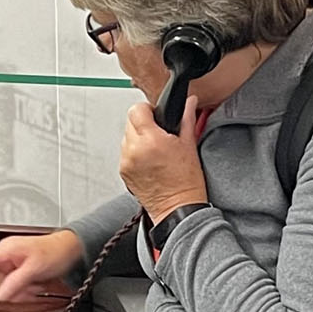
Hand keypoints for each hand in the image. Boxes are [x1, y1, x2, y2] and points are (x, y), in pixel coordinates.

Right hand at [0, 230, 82, 306]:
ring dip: (20, 291)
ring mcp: (10, 263)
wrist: (71, 248)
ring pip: (5, 286)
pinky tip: (35, 285)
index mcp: (3, 252)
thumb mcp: (34, 269)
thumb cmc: (54, 252)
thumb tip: (0, 294)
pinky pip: (13, 285)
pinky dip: (24, 289)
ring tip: (35, 284)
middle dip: (11, 291)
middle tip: (29, 288)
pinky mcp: (17, 268)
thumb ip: (15, 282)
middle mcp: (4, 256)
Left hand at [120, 95, 207, 223]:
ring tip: (155, 149)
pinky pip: (125, 152)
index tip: (156, 115)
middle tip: (159, 134)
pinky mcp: (123, 172)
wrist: (178, 209)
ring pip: (126, 137)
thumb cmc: (186, 183)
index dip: (147, 109)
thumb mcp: (189, 145)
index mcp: (151, 140)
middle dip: (143, 123)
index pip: (137, 110)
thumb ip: (187, 118)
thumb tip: (189, 102)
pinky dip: (134, 152)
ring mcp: (126, 162)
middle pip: (130, 121)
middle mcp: (135, 150)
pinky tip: (149, 160)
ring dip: (138, 138)